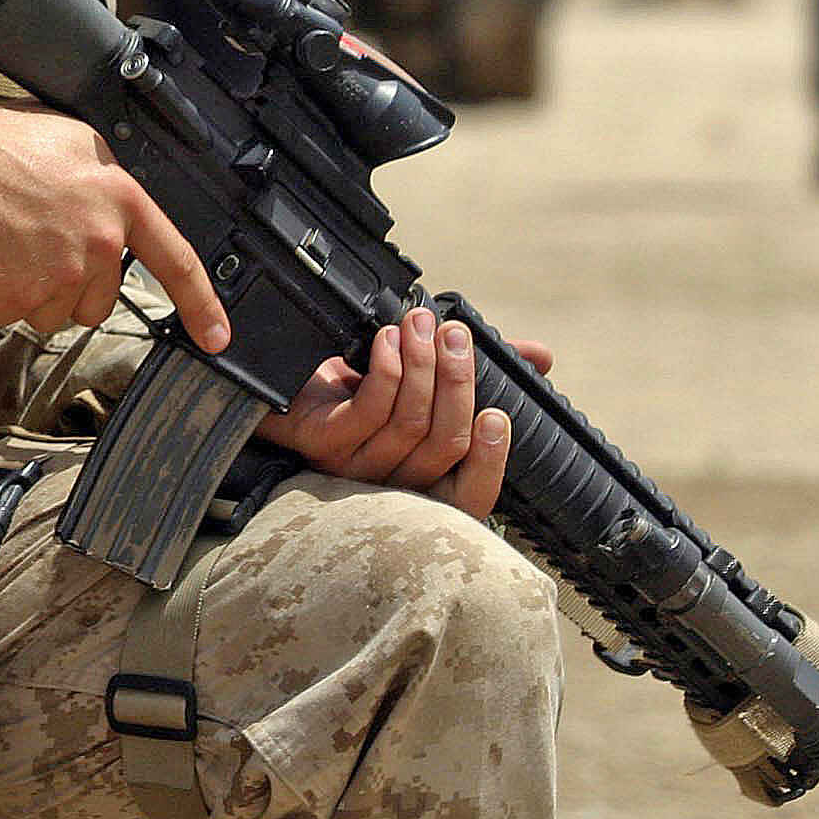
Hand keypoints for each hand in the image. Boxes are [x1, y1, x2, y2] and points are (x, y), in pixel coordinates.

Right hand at [0, 101, 228, 350]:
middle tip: (32, 243)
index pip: (177, 262)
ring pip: (55, 312)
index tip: (216, 338)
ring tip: (3, 244)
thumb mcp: (68, 140)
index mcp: (118, 200)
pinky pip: (13, 315)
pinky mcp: (21, 298)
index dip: (201, 306)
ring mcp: (61, 274)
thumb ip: (102, 181)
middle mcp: (99, 242)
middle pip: (99, 298)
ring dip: (30, 291)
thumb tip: (108, 206)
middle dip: (71, 284)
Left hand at [256, 301, 553, 517]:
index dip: (493, 460)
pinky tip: (387, 342)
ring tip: (421, 323)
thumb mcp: (421, 376)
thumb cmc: (354, 383)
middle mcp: (391, 483)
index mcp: (421, 479)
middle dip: (458, 382)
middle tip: (456, 335)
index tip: (501, 414)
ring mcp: (355, 468)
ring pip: (410, 424)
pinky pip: (368, 411)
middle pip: (446, 444)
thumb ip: (477, 368)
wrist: (277, 380)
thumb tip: (541, 355)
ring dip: (422, 365)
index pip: (471, 495)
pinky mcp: (322, 445)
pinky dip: (386, 371)